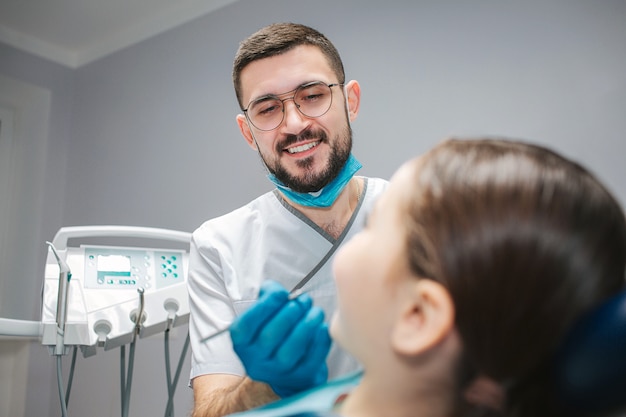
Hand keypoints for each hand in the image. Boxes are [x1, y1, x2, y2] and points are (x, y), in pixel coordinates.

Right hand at [230, 280, 330, 396]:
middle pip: (270, 336)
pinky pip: (312, 358)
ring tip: (316, 311)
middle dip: (290, 313)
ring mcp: (278, 372)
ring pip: (291, 349)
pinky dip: (319, 339)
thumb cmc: (274, 330)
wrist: (287, 366)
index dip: (266, 305)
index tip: (283, 293)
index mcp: (241, 342)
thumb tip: (277, 291)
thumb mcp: (263, 313)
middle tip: (304, 300)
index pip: (247, 324)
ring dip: (307, 324)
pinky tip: (321, 326)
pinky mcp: (300, 377)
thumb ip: (267, 295)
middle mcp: (255, 360)